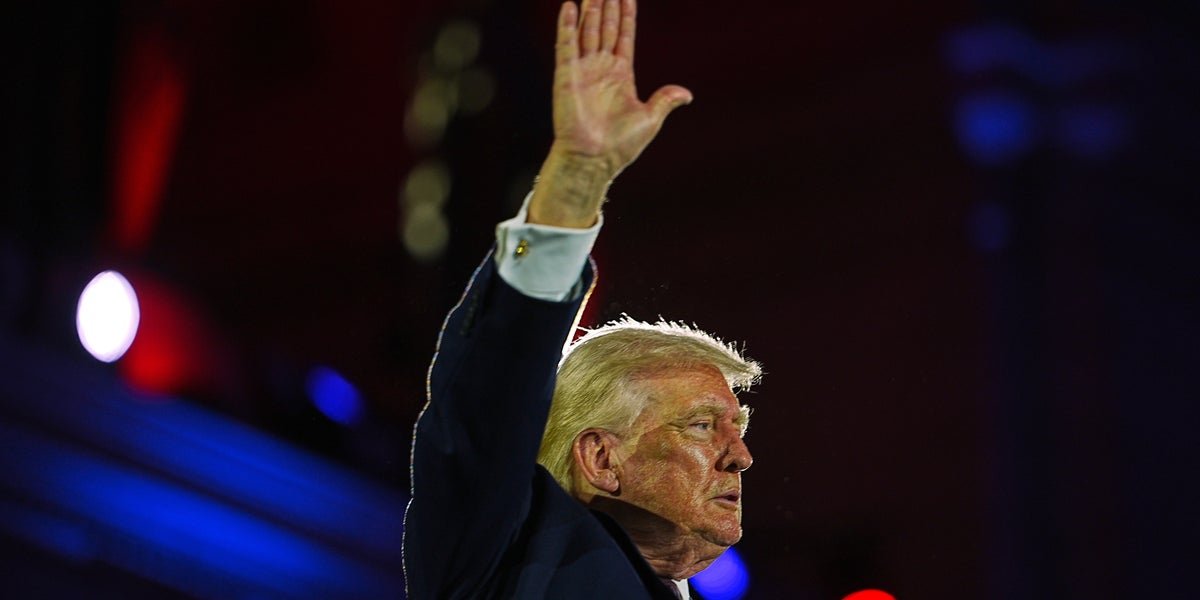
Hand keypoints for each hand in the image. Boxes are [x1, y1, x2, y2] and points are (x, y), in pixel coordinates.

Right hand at [529, 0, 691, 227]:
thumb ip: (664, 100)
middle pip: (605, 28)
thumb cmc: (620, 145)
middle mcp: (601, 69)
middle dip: (608, 6)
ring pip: (587, 31)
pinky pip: (566, 45)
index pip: (624, 37)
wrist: (595, 160)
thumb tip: (687, 94)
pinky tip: (570, 6)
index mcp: (621, 75)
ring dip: (591, 9)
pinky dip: (566, 26)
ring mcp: (583, 71)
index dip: (626, 16)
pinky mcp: (566, 76)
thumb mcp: (650, 119)